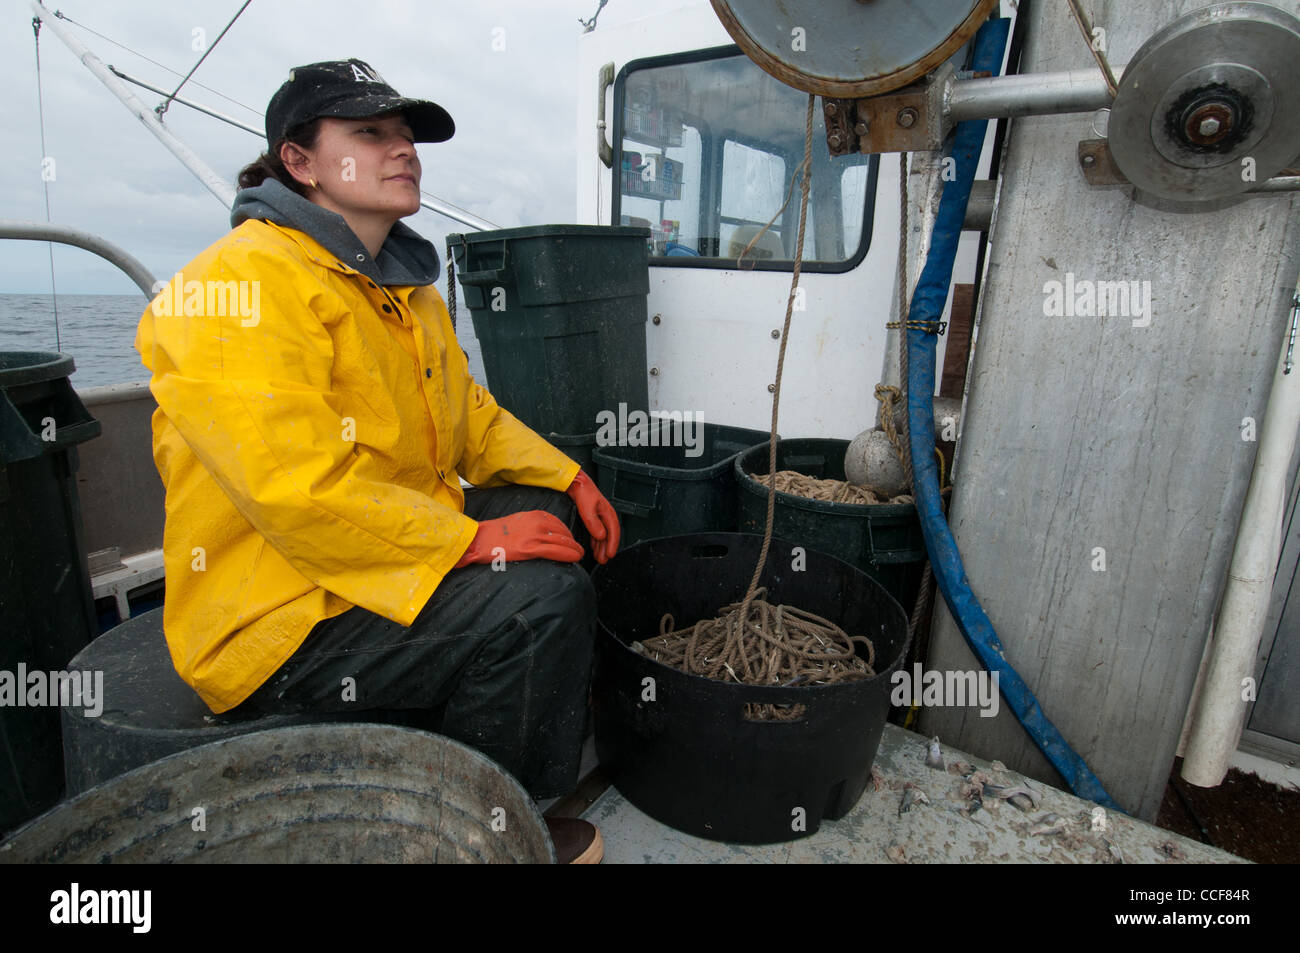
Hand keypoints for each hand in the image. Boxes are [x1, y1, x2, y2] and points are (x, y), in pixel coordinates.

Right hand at [453, 511, 583, 567]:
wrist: (478, 539)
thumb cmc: (495, 534)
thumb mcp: (518, 522)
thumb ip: (533, 526)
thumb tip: (545, 535)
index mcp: (535, 515)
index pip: (559, 523)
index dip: (567, 534)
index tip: (571, 541)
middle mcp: (537, 523)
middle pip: (564, 533)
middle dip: (573, 543)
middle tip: (578, 550)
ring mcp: (534, 536)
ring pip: (564, 542)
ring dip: (575, 550)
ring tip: (578, 555)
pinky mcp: (530, 549)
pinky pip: (557, 551)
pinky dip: (569, 555)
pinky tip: (574, 558)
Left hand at [566, 470, 619, 563]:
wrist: (577, 483)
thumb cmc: (584, 493)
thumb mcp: (588, 509)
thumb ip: (594, 524)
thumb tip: (601, 536)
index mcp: (609, 514)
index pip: (614, 533)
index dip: (612, 545)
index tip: (610, 555)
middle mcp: (607, 516)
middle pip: (610, 536)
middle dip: (607, 549)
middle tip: (603, 560)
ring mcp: (601, 517)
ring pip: (604, 536)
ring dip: (602, 547)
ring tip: (599, 558)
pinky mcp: (594, 518)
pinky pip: (598, 533)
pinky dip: (597, 541)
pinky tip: (594, 547)